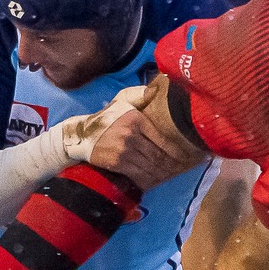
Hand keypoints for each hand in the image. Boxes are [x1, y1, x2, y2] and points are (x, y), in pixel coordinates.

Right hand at [84, 89, 205, 189]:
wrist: (82, 135)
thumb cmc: (107, 117)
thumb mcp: (123, 100)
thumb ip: (141, 95)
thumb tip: (157, 90)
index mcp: (136, 119)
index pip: (162, 138)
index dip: (176, 150)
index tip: (187, 154)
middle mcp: (130, 135)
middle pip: (158, 155)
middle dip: (172, 164)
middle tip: (183, 168)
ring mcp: (122, 151)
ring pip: (150, 167)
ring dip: (163, 174)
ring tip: (173, 175)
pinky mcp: (116, 163)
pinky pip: (138, 174)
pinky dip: (149, 179)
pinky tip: (156, 180)